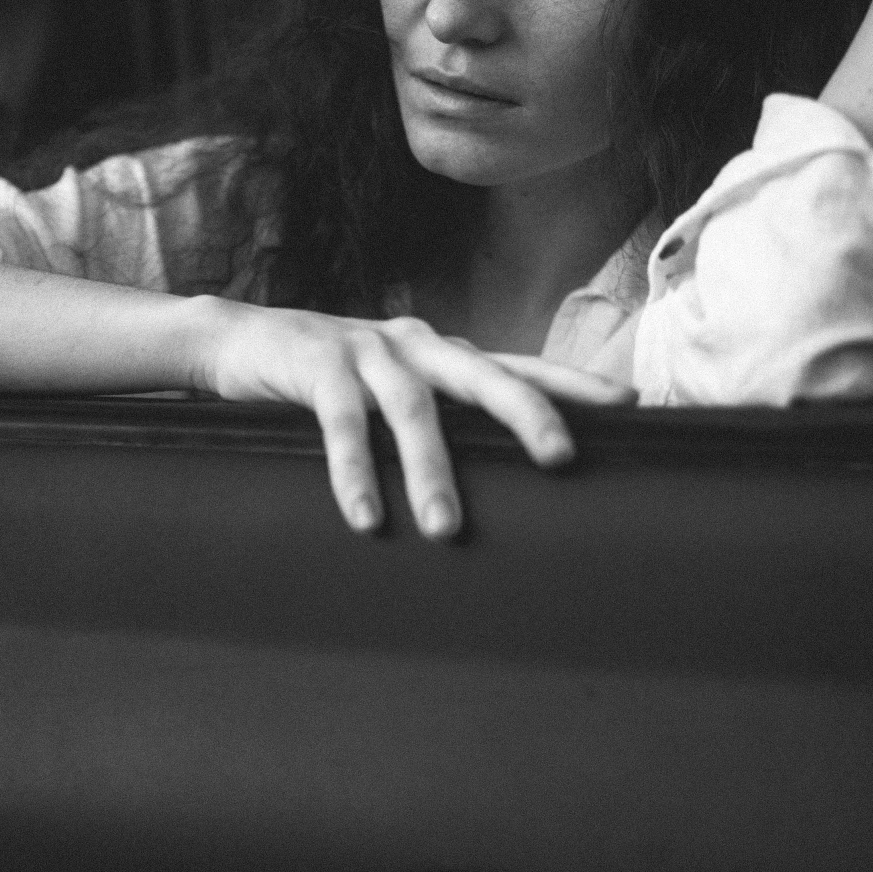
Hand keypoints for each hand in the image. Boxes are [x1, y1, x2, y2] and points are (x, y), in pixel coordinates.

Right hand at [189, 302, 632, 538]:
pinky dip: (354, 471)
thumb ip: (443, 415)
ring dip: (430, 471)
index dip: (572, 384)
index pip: (519, 365)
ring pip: (412, 410)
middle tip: (562, 458)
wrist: (241, 341)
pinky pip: (341, 423)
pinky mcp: (316, 365)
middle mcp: (415, 344)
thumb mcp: (395, 388)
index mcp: (442, 353)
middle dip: (526, 413)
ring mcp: (366, 352)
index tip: (630, 406)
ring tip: (444, 530)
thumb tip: (506, 472)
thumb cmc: (333, 378)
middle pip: (483, 374)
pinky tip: (365, 516)